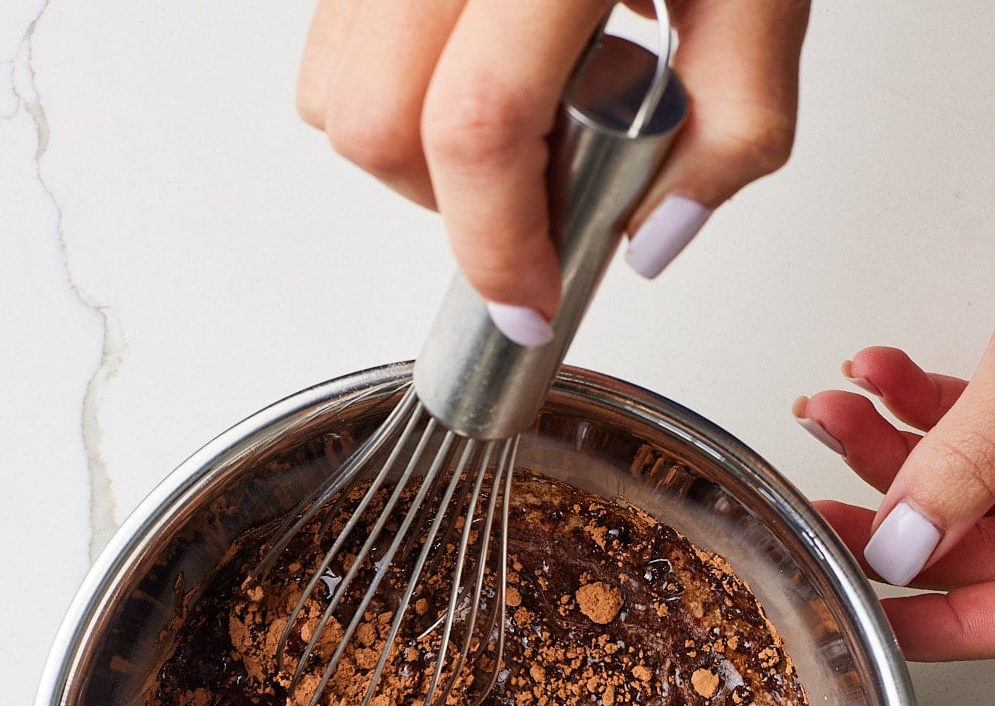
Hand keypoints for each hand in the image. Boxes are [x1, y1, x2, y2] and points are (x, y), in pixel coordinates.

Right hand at [297, 1, 809, 342]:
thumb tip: (650, 240)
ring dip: (410, 154)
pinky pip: (334, 38)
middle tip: (530, 202)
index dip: (496, 248)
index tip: (532, 304)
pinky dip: (392, 92)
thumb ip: (734, 121)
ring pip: (332, 87)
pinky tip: (476, 70)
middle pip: (371, 124)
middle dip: (445, 207)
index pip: (477, 127)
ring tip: (507, 125)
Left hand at [794, 339, 994, 660]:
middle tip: (815, 506)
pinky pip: (968, 422)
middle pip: (958, 547)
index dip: (911, 630)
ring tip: (831, 412)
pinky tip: (875, 373)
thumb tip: (900, 537)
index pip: (984, 622)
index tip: (840, 612)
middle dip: (876, 518)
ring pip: (953, 479)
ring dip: (880, 443)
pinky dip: (915, 398)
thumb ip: (967, 466)